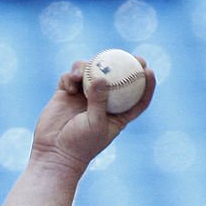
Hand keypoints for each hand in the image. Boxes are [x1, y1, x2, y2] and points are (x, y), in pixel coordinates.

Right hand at [30, 57, 155, 173]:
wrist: (55, 151)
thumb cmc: (81, 144)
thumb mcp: (95, 124)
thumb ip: (99, 101)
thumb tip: (101, 78)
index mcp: (117, 115)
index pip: (136, 99)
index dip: (145, 85)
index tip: (149, 71)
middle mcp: (102, 103)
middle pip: (115, 79)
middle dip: (122, 64)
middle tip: (129, 55)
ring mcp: (84, 96)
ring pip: (91, 72)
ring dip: (88, 68)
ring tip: (81, 75)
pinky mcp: (67, 93)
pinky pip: (71, 77)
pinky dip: (71, 77)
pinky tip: (69, 86)